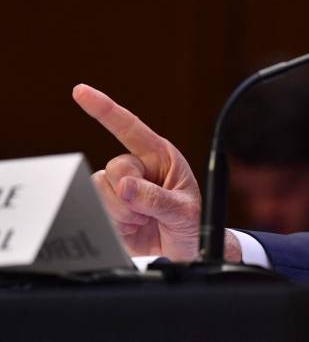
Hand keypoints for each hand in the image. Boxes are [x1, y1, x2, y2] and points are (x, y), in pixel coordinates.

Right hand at [73, 84, 201, 260]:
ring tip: (144, 220)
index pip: (130, 128)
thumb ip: (156, 198)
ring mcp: (121, 189)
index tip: (80, 91)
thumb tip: (126, 186)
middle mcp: (138, 167)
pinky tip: (130, 228)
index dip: (104, 109)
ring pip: (100, 190)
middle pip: (114, 168)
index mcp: (160, 156)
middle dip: (131, 194)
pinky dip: (112, 223)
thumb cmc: (191, 224)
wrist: (183, 252)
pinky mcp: (107, 209)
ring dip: (122, 212)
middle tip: (151, 211)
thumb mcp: (184, 210)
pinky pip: (93, 209)